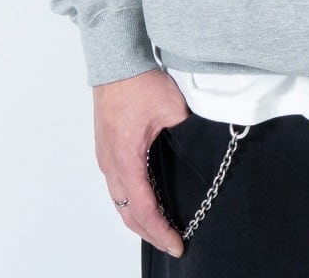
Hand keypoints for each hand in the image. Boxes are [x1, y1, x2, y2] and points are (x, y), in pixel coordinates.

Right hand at [93, 67, 192, 258]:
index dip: (161, 231)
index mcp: (126, 158)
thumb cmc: (140, 83)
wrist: (117, 64)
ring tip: (160, 229)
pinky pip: (116, 186)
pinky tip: (145, 203)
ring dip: (138, 219)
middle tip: (172, 243)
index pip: (144, 208)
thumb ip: (187, 133)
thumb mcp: (173, 108)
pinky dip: (130, 202)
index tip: (177, 244)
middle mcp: (111, 163)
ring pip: (119, 202)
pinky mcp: (106, 149)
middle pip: (128, 213)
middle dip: (150, 233)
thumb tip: (202, 147)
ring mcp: (106, 157)